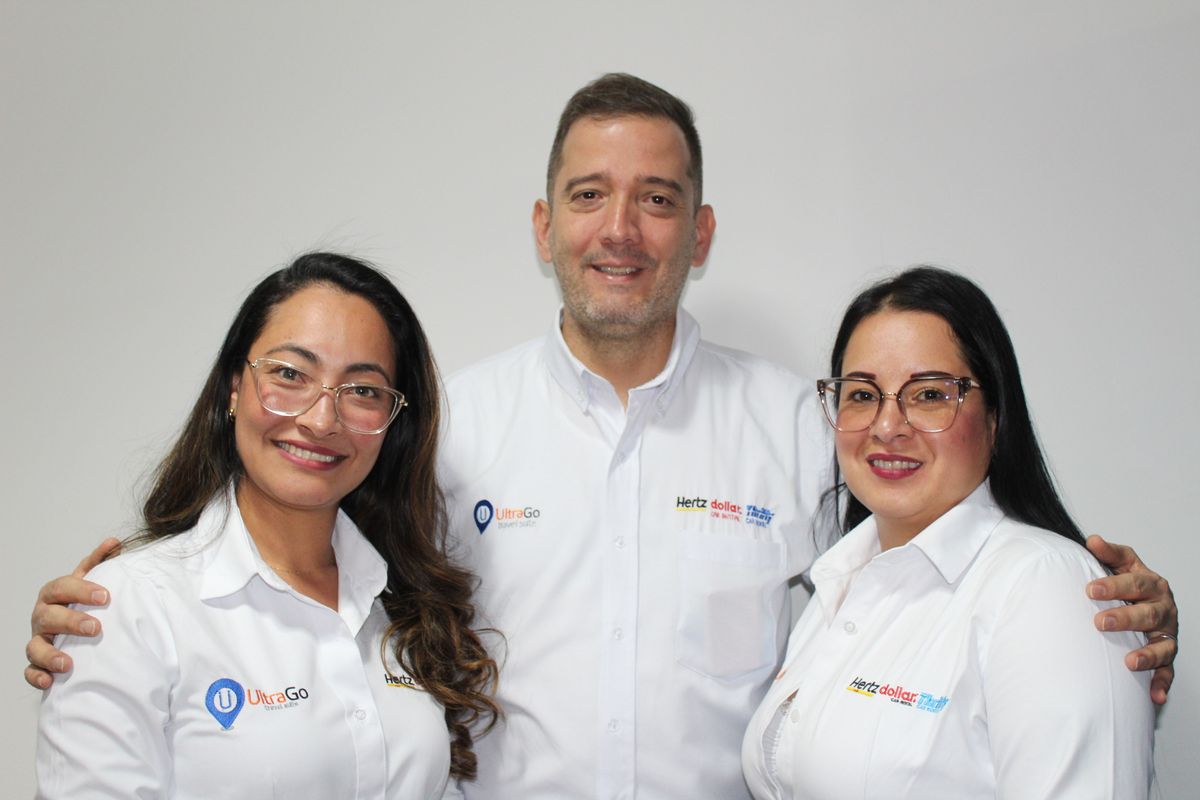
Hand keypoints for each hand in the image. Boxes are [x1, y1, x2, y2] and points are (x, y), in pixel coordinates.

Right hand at [25, 538, 119, 688]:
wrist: (72, 629)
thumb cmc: (81, 602)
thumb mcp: (90, 581)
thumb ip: (100, 561)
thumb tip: (114, 542)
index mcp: (55, 594)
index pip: (62, 587)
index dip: (81, 590)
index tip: (105, 596)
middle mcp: (43, 616)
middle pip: (49, 616)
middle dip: (71, 622)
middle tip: (95, 628)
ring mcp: (38, 639)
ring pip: (35, 647)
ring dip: (50, 655)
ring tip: (68, 664)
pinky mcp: (37, 662)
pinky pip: (30, 670)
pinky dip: (36, 676)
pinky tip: (49, 681)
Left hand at [1085, 534, 1177, 703]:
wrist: (1146, 603)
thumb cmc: (1129, 585)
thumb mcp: (1122, 565)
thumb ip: (1109, 554)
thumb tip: (1092, 540)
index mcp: (1152, 584)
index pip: (1134, 583)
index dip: (1113, 585)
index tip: (1090, 589)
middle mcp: (1163, 609)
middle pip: (1148, 614)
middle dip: (1125, 618)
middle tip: (1100, 622)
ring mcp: (1166, 634)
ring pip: (1162, 646)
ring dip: (1148, 655)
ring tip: (1130, 662)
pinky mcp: (1167, 656)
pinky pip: (1168, 671)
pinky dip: (1162, 683)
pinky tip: (1154, 694)